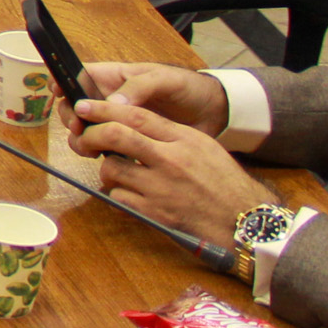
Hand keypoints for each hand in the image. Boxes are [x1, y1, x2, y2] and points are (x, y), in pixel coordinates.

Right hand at [57, 61, 228, 144]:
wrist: (214, 115)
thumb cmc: (189, 88)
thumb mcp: (166, 80)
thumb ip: (140, 88)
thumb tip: (113, 102)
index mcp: (115, 77)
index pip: (79, 75)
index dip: (63, 83)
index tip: (58, 95)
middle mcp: (110, 98)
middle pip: (75, 105)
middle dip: (71, 117)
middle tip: (79, 129)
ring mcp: (117, 122)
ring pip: (84, 128)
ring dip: (80, 138)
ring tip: (90, 148)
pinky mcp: (126, 142)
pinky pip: (102, 147)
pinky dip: (96, 153)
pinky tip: (103, 158)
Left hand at [64, 94, 273, 249]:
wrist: (243, 220)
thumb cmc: (224, 182)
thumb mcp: (203, 146)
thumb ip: (169, 134)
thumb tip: (132, 123)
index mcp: (183, 139)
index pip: (136, 116)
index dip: (104, 109)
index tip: (85, 106)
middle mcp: (170, 160)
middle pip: (117, 136)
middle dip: (92, 134)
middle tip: (85, 137)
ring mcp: (160, 188)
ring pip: (111, 170)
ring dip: (107, 170)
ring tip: (118, 173)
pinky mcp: (155, 214)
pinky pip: (118, 199)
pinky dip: (117, 195)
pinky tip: (129, 194)